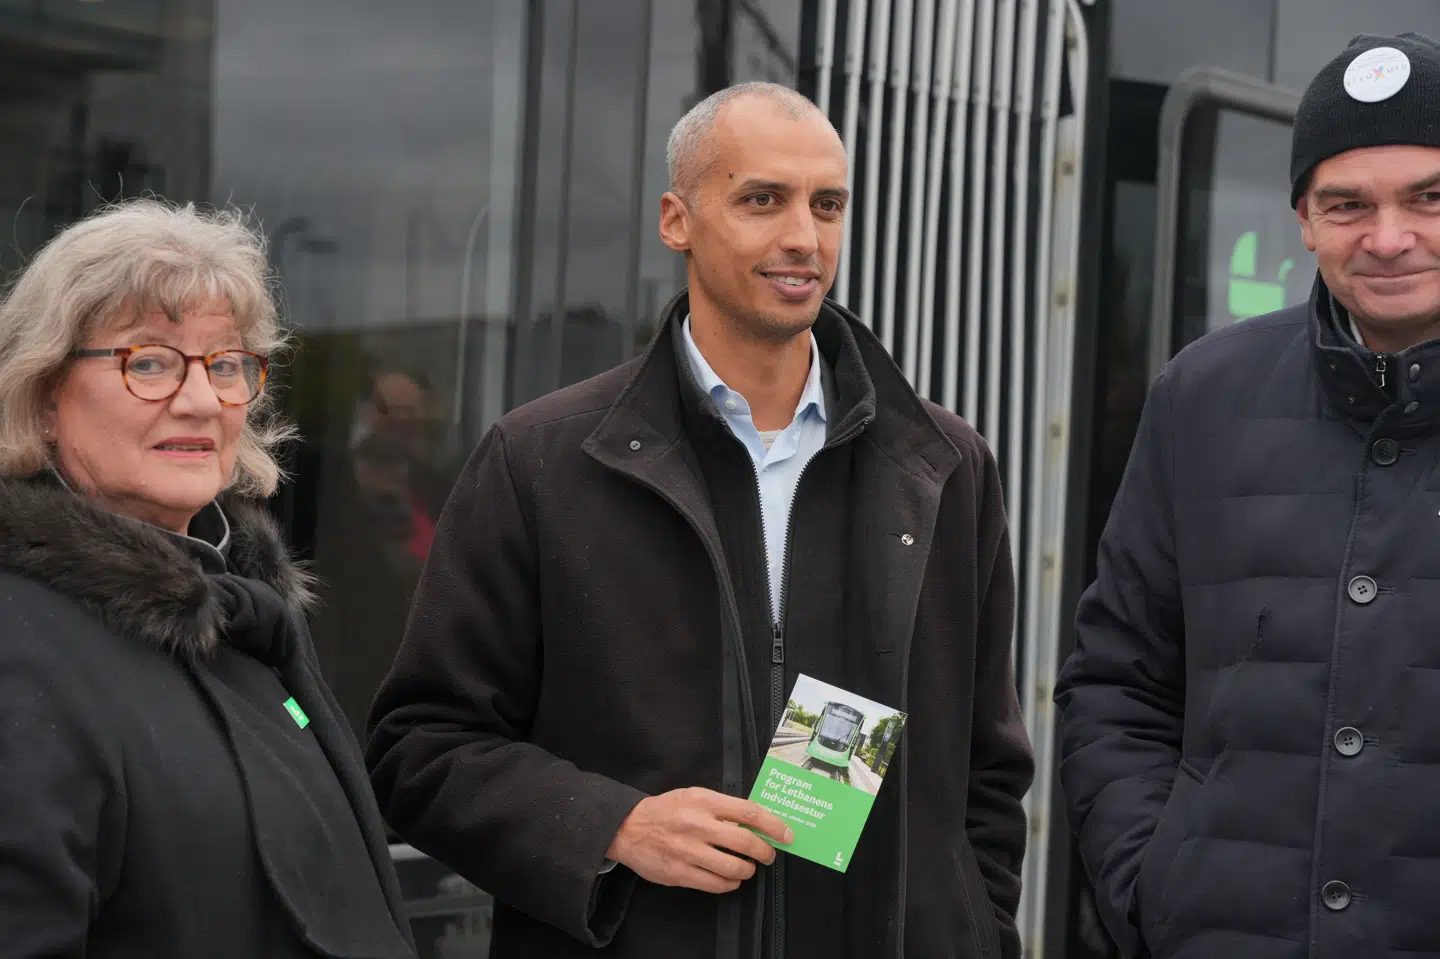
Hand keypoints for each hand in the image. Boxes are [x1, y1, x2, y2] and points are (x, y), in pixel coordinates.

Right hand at [605, 787, 793, 893]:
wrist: (628, 828)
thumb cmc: (666, 810)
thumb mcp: (694, 796)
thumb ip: (722, 807)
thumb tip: (755, 821)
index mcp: (704, 801)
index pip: (749, 812)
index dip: (773, 825)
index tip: (786, 834)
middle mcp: (698, 825)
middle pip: (746, 842)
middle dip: (765, 852)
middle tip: (769, 855)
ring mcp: (689, 851)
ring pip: (733, 867)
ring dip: (748, 870)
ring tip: (748, 868)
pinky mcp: (680, 873)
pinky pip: (715, 884)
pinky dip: (730, 883)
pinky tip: (731, 879)